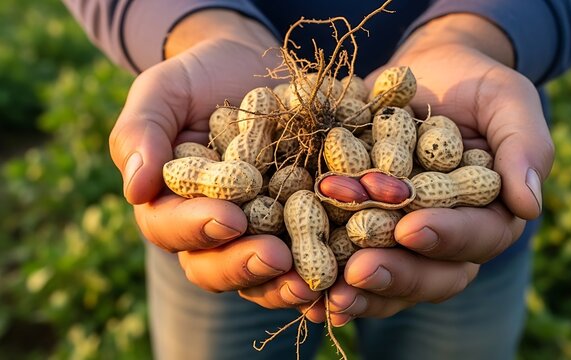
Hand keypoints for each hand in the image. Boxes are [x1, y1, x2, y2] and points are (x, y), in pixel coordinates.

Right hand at [108, 10, 319, 308]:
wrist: (248, 67)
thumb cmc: (198, 79)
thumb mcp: (163, 93)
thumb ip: (141, 133)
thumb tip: (135, 188)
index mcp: (169, 204)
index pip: (171, 227)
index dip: (197, 228)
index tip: (229, 218)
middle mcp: (210, 230)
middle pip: (215, 265)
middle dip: (245, 265)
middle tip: (275, 257)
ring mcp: (254, 234)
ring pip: (260, 275)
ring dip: (284, 283)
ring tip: (311, 281)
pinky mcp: (294, 227)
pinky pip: (304, 257)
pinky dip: (321, 268)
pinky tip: (343, 275)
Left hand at [313, 14, 553, 324]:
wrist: (425, 72)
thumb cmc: (473, 84)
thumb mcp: (506, 100)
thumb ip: (524, 147)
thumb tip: (530, 205)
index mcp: (488, 216)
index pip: (475, 236)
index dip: (445, 237)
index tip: (411, 228)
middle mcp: (446, 238)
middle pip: (430, 273)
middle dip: (395, 272)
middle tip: (360, 271)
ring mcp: (404, 240)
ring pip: (388, 277)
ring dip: (357, 288)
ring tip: (326, 292)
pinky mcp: (364, 230)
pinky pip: (348, 260)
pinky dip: (327, 271)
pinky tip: (300, 287)